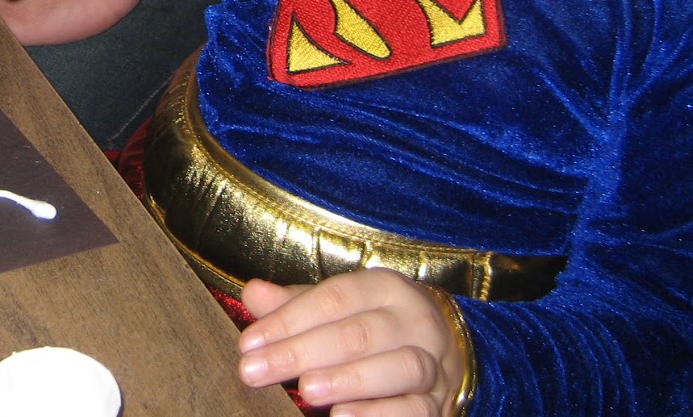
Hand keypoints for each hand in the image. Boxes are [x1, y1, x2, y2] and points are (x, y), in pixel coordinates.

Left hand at [237, 271, 467, 415]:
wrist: (445, 353)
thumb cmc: (374, 325)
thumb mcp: (337, 308)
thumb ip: (296, 304)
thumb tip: (252, 294)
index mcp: (384, 287)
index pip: (333, 298)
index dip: (288, 320)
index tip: (248, 343)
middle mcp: (413, 320)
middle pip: (358, 333)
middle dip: (301, 353)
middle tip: (254, 371)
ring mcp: (432, 362)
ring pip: (397, 367)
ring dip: (348, 381)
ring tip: (306, 392)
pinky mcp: (438, 403)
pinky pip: (415, 408)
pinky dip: (379, 414)